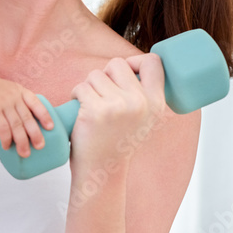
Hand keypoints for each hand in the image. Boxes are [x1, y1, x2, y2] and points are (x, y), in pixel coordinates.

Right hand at [0, 75, 54, 157]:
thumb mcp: (9, 91)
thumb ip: (18, 104)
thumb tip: (26, 126)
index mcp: (20, 92)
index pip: (36, 103)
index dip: (44, 115)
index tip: (51, 127)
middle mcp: (13, 97)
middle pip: (27, 118)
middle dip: (35, 134)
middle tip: (40, 146)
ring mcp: (3, 104)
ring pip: (16, 125)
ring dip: (21, 141)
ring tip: (25, 153)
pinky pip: (2, 128)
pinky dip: (6, 139)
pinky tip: (7, 146)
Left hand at [69, 53, 167, 174]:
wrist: (102, 171)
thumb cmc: (118, 142)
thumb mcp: (142, 119)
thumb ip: (142, 95)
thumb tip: (132, 64)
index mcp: (156, 103)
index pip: (153, 62)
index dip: (136, 61)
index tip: (124, 74)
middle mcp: (140, 103)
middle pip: (117, 64)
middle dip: (105, 75)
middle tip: (102, 96)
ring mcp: (117, 106)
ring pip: (95, 74)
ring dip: (88, 87)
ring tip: (91, 106)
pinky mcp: (94, 110)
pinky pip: (81, 87)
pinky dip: (76, 95)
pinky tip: (80, 111)